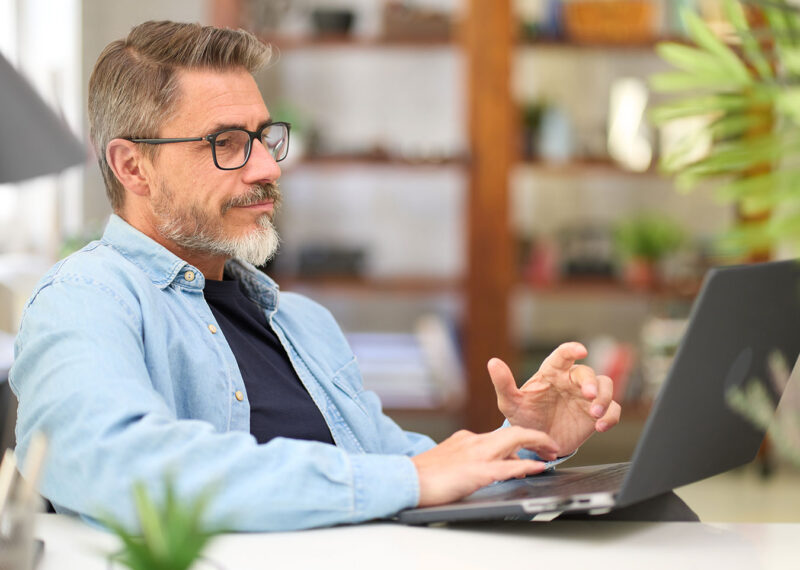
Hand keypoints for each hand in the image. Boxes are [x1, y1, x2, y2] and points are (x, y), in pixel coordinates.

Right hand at [411, 426, 559, 506]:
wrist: (404, 479)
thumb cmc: (421, 476)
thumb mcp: (447, 461)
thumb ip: (464, 460)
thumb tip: (478, 468)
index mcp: (466, 440)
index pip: (500, 436)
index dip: (521, 439)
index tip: (532, 445)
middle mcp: (474, 442)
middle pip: (512, 432)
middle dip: (536, 437)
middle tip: (551, 446)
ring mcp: (476, 455)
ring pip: (514, 441)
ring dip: (537, 444)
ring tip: (552, 452)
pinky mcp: (477, 471)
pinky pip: (508, 466)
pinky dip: (526, 465)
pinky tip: (538, 468)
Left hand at [489, 342, 620, 455]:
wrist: (537, 443)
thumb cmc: (525, 417)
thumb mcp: (510, 403)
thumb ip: (503, 383)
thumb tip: (492, 362)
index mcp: (552, 373)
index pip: (563, 355)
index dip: (572, 349)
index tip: (581, 351)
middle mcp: (571, 382)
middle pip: (588, 373)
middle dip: (592, 382)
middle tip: (589, 395)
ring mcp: (585, 397)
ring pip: (606, 386)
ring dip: (604, 397)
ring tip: (595, 413)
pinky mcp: (596, 414)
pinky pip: (613, 409)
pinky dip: (611, 416)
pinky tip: (600, 426)